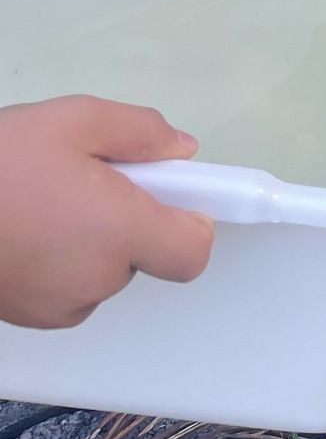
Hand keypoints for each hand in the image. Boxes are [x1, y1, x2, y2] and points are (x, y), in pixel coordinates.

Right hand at [0, 96, 214, 328]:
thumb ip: (137, 132)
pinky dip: (58, 261)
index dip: (191, 222)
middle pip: (145, 255)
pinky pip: (68, 288)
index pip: (193, 252)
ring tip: (38, 201)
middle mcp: (99, 279)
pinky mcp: (29, 318)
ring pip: (104, 270)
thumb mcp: (68, 120)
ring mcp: (62, 305)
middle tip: (83, 180)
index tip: (170, 194)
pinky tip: (20, 228)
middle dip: (128, 219)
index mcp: (119, 232)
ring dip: (89, 240)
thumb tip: (182, 152)